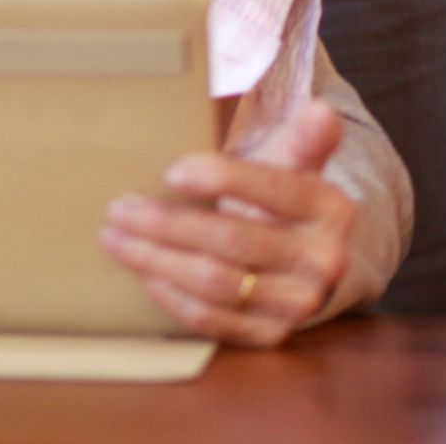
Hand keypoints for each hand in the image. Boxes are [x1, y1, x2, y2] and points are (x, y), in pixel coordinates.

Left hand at [101, 100, 357, 346]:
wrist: (304, 255)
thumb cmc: (283, 196)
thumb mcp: (295, 161)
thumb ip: (305, 136)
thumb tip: (320, 110)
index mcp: (331, 208)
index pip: (273, 189)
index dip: (221, 178)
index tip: (170, 171)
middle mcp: (321, 262)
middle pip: (233, 240)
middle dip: (168, 224)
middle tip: (119, 207)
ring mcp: (297, 304)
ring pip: (216, 284)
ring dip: (157, 261)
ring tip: (115, 237)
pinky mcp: (270, 335)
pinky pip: (213, 321)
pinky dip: (171, 297)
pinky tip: (143, 273)